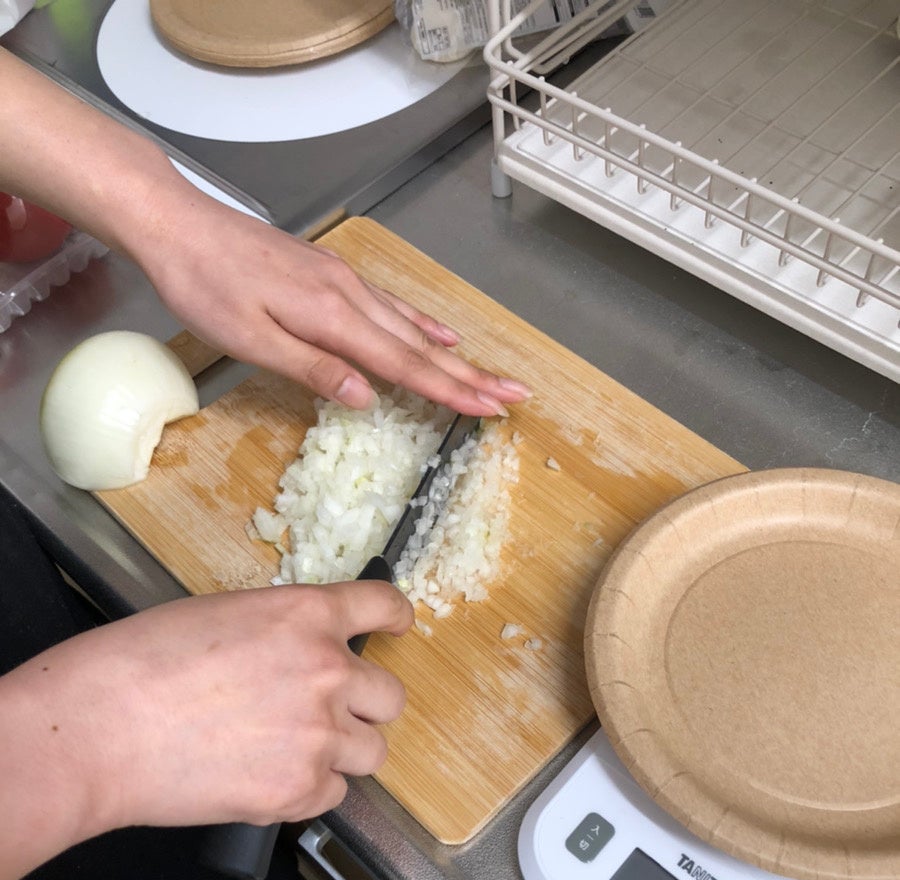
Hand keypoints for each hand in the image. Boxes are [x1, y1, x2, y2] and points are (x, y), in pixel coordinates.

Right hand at [0, 580, 411, 879]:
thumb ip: (278, 635)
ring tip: (288, 751)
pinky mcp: (300, 790)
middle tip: (325, 712)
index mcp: (306, 616)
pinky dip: (307, 791)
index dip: (395, 618)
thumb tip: (297, 656)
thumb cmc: (139, 664)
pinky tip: (264, 779)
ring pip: (370, 752)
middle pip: (390, 697)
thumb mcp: (221, 617)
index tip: (397, 627)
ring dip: (340, 752)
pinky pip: (333, 796)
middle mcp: (328, 672)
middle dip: (363, 705)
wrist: (101, 728)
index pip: (382, 606)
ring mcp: (319, 735)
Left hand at [134, 191, 529, 415]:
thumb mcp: (249, 338)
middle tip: (513, 396)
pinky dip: (421, 322)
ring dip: (452, 356)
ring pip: (410, 326)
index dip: (450, 391)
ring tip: (488, 374)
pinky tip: (438, 332)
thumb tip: (368, 397)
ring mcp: (342, 281)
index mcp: (332, 316)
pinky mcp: (330, 275)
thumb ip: (312, 368)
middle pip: (419, 347)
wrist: (179, 224)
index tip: (490, 409)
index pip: (404, 365)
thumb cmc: (203, 285)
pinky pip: (390, 304)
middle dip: (469, 376)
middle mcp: (348, 295)